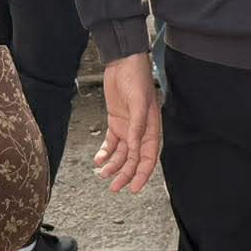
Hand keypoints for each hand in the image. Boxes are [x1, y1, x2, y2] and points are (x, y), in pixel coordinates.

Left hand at [97, 54, 162, 193]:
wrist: (122, 62)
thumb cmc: (137, 78)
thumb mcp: (138, 103)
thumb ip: (137, 126)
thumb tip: (134, 148)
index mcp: (151, 128)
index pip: (148, 157)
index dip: (142, 174)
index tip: (134, 188)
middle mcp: (140, 131)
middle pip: (133, 159)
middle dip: (125, 174)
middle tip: (114, 187)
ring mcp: (127, 127)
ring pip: (121, 154)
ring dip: (113, 165)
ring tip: (102, 174)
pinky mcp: (115, 121)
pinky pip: (111, 143)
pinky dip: (105, 153)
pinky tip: (98, 160)